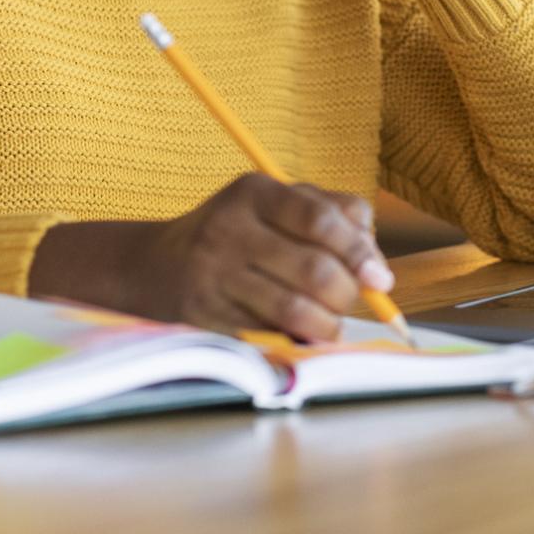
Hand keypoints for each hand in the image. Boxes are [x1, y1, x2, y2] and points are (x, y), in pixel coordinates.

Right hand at [135, 173, 396, 340]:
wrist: (153, 265)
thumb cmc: (237, 232)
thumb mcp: (276, 203)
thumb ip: (334, 215)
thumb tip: (376, 264)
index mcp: (254, 192)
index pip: (320, 220)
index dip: (359, 251)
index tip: (380, 279)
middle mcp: (230, 229)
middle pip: (314, 269)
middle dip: (347, 294)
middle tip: (351, 302)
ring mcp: (214, 275)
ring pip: (293, 309)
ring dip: (327, 325)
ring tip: (331, 326)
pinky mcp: (204, 315)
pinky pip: (266, 334)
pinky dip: (295, 340)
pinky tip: (301, 336)